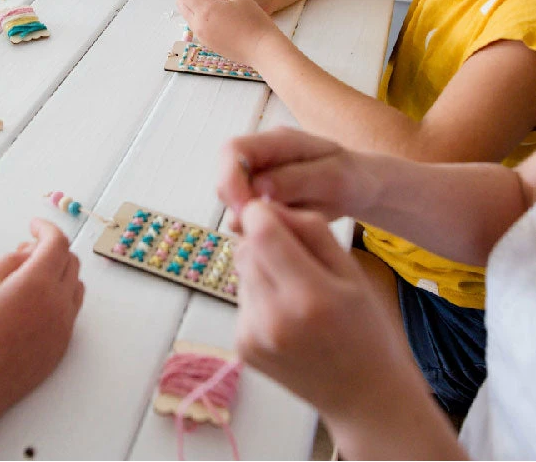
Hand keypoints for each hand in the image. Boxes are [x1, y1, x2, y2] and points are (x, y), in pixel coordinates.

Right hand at [0, 219, 83, 425]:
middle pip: (71, 261)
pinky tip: (35, 301)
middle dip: (52, 249)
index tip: (34, 225)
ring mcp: (64, 326)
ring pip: (75, 285)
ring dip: (60, 272)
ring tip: (30, 276)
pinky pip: (71, 309)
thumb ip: (11, 259)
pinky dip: (60, 296)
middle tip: (27, 250)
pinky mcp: (63, 345)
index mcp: (38, 283)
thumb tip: (30, 251)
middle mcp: (58, 303)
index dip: (46, 228)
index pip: (57, 243)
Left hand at [175, 0, 276, 65]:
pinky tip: (215, 11)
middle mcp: (198, 24)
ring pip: (186, 13)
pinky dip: (197, 14)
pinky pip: (194, 25)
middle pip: (180, 2)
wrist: (262, 49)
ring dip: (192, 2)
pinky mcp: (206, 43)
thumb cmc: (255, 21)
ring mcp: (201, 36)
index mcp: (205, 10)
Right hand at [219, 127, 381, 232]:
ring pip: (235, 201)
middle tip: (263, 230)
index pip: (233, 150)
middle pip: (227, 176)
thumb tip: (256, 187)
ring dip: (249, 220)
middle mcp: (261, 157)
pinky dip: (258, 229)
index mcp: (277, 141)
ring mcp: (260, 179)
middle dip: (238, 205)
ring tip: (284, 231)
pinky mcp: (263, 201)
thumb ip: (296, 179)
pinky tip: (284, 235)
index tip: (244, 211)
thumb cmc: (353, 177)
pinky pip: (248, 216)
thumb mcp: (335, 177)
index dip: (230, 179)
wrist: (363, 189)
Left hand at [235, 201, 417, 422]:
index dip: (263, 214)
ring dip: (260, 269)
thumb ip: (308, 229)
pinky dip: (258, 297)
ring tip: (296, 292)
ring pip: (240, 271)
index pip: (259, 230)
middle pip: (245, 248)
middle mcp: (275, 318)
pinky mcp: (243, 347)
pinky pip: (241, 299)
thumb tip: (264, 206)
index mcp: (311, 296)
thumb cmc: (366, 329)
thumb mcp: (350, 270)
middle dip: (263, 241)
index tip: (275, 215)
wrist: (366, 399)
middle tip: (296, 258)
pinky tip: (287, 317)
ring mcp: (255, 336)